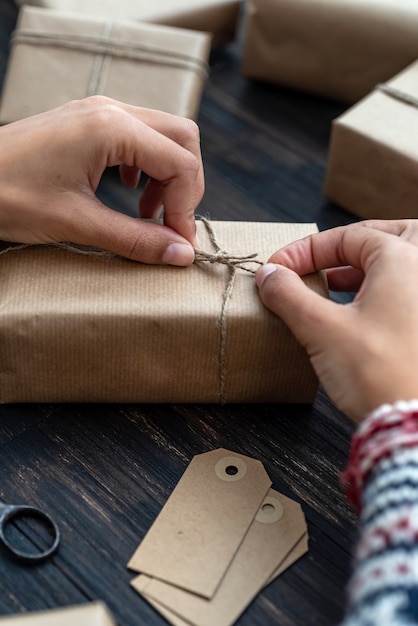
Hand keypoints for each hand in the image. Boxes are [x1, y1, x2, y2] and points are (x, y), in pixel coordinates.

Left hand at [0, 96, 204, 264]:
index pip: (180, 163)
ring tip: (148, 214)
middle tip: (170, 225)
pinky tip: (130, 192)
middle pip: (182, 138)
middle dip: (185, 186)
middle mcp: (110, 111)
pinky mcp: (88, 123)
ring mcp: (99, 112)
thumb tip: (182, 255)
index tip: (177, 243)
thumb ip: (135, 239)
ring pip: (163, 135)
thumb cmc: (8, 195)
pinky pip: (139, 136)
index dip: (186, 208)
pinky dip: (148, 167)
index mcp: (110, 128)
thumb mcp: (77, 224)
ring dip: (167, 177)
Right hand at [256, 219, 417, 421]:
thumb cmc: (379, 373)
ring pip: (400, 265)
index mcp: (404, 258)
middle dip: (350, 247)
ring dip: (364, 269)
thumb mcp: (321, 329)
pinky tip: (356, 311)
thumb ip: (289, 295)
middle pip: (387, 238)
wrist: (413, 426)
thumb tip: (269, 276)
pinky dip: (381, 291)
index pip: (348, 236)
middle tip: (321, 260)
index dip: (305, 251)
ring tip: (332, 283)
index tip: (278, 269)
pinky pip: (407, 292)